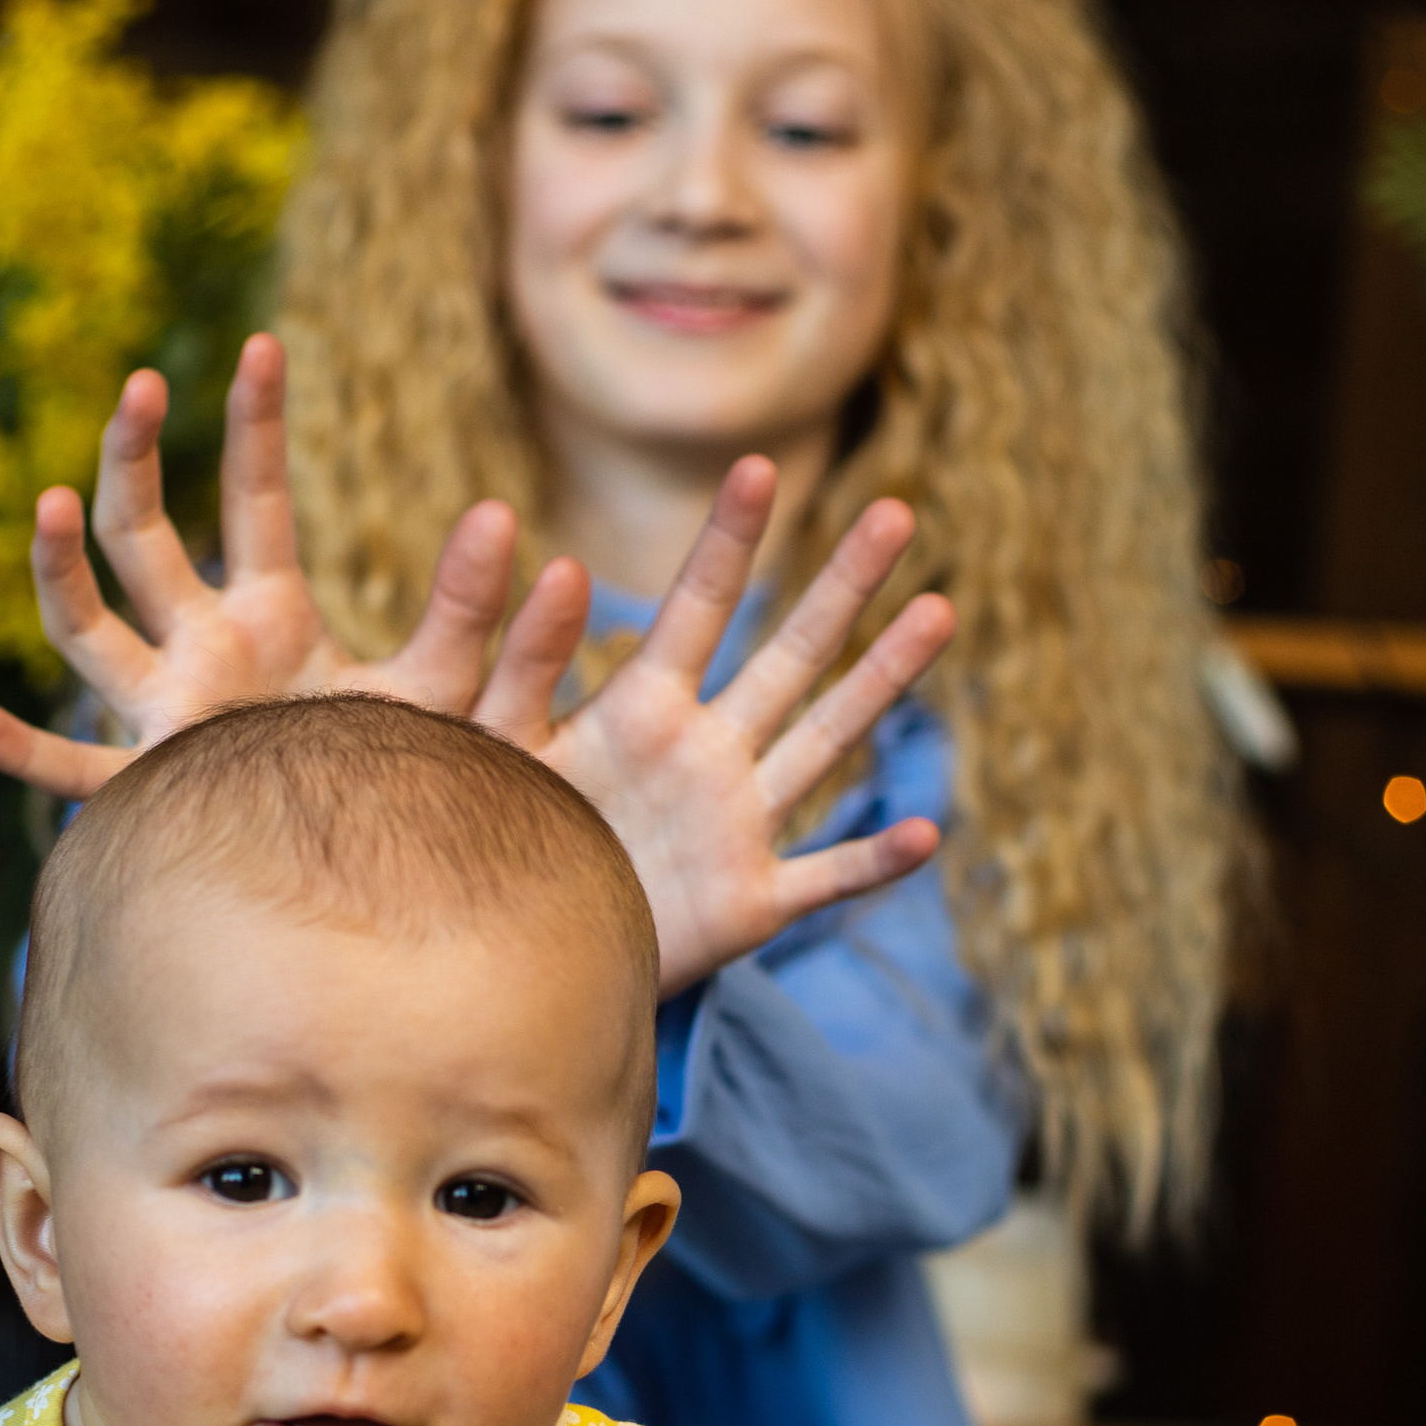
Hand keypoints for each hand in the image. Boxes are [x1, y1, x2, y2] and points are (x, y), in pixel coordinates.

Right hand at [0, 335, 593, 794]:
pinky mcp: (153, 790)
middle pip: (144, 538)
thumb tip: (507, 515)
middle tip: (141, 385)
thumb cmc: (403, 780)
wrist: (382, 875)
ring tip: (51, 501)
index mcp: (270, 616)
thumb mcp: (442, 684)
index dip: (256, 422)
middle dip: (135, 460)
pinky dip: (18, 753)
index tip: (264, 343)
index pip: (253, 499)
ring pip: (88, 630)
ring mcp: (167, 713)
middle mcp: (203, 652)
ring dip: (61, 569)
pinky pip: (71, 770)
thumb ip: (468, 609)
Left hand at [535, 454, 955, 996]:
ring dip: (882, 681)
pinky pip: (822, 879)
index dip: (727, 541)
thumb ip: (497, 676)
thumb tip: (512, 573)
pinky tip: (924, 833)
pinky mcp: (747, 905)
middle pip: (790, 656)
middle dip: (843, 585)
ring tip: (940, 610)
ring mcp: (736, 825)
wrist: (518, 959)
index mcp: (642, 710)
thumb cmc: (497, 844)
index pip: (694, 609)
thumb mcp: (485, 754)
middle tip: (897, 511)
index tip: (758, 466)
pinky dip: (871, 861)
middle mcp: (706, 754)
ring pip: (824, 743)